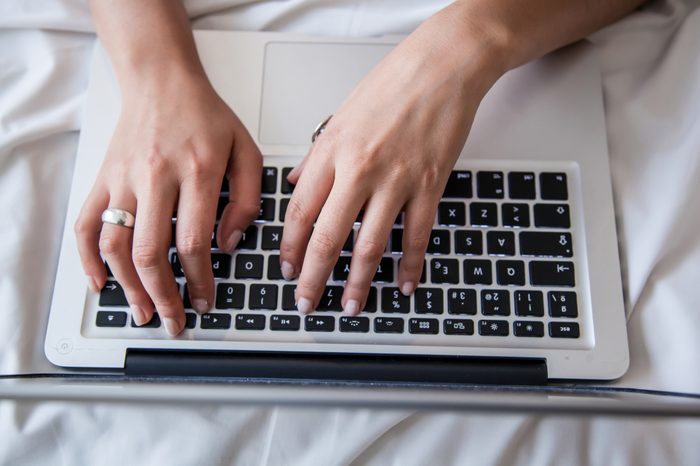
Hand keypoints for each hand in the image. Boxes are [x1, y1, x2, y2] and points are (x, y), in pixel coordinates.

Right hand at [75, 71, 261, 335]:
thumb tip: (229, 244)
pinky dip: (88, 258)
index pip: (194, 241)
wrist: (162, 82)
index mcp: (198, 171)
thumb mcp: (246, 151)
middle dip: (163, 296)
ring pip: (115, 244)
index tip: (205, 301)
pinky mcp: (103, 179)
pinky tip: (100, 283)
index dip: (200, 280)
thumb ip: (248, 199)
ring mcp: (123, 179)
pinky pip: (86, 224)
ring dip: (128, 287)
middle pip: (151, 252)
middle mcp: (156, 177)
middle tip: (174, 321)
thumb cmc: (206, 117)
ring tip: (143, 311)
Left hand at [280, 4, 506, 314]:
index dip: (290, 247)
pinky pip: (415, 235)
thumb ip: (316, 156)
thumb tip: (296, 183)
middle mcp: (359, 169)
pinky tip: (402, 283)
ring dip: (357, 281)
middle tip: (306, 301)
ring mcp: (396, 180)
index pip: (299, 211)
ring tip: (350, 305)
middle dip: (313, 277)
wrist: (442, 66)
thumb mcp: (340, 116)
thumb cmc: (392, 84)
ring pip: (369, 244)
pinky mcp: (429, 185)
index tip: (286, 267)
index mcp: (331, 152)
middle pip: (327, 236)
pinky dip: (409, 264)